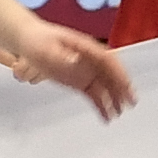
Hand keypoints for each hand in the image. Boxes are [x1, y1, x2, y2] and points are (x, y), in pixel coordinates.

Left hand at [5, 23, 137, 117]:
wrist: (27, 41)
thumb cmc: (37, 40)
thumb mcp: (46, 47)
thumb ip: (62, 56)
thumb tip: (75, 61)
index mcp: (85, 47)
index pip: (108, 60)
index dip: (119, 73)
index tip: (126, 85)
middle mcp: (90, 60)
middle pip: (111, 74)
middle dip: (122, 88)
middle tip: (130, 103)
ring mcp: (86, 71)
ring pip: (105, 86)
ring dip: (113, 99)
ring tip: (118, 113)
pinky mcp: (80, 81)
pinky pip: (94, 94)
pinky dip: (101, 105)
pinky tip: (106, 116)